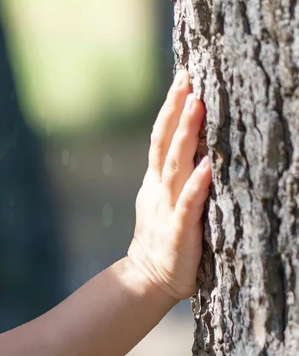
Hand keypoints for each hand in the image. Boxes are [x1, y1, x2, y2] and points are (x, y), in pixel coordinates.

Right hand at [126, 68, 211, 304]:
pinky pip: (188, 205)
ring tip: (196, 107)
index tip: (184, 76)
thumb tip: (198, 145)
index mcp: (157, 180)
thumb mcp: (166, 200)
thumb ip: (177, 174)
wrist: (148, 279)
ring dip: (185, 135)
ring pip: (175, 166)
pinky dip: (196, 185)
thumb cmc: (165, 239)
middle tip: (188, 79)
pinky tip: (207, 167)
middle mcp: (160, 188)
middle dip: (176, 110)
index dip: (170, 106)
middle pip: (165, 142)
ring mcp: (167, 208)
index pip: (161, 136)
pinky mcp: (178, 232)